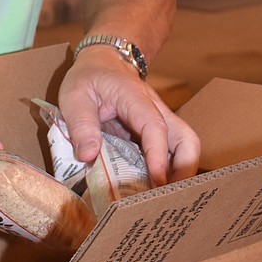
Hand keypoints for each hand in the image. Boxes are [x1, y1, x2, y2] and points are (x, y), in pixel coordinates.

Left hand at [57, 48, 200, 186]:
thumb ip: (81, 124)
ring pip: (185, 147)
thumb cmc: (89, 77)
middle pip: (187, 139)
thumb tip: (88, 156)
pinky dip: (167, 173)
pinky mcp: (154, 134)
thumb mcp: (75, 96)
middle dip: (184, 170)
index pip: (155, 127)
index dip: (158, 155)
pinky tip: (153, 192)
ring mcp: (159, 122)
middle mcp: (156, 111)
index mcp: (136, 99)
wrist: (104, 61)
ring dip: (180, 174)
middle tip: (167, 198)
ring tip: (162, 200)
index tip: (157, 180)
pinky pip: (170, 153)